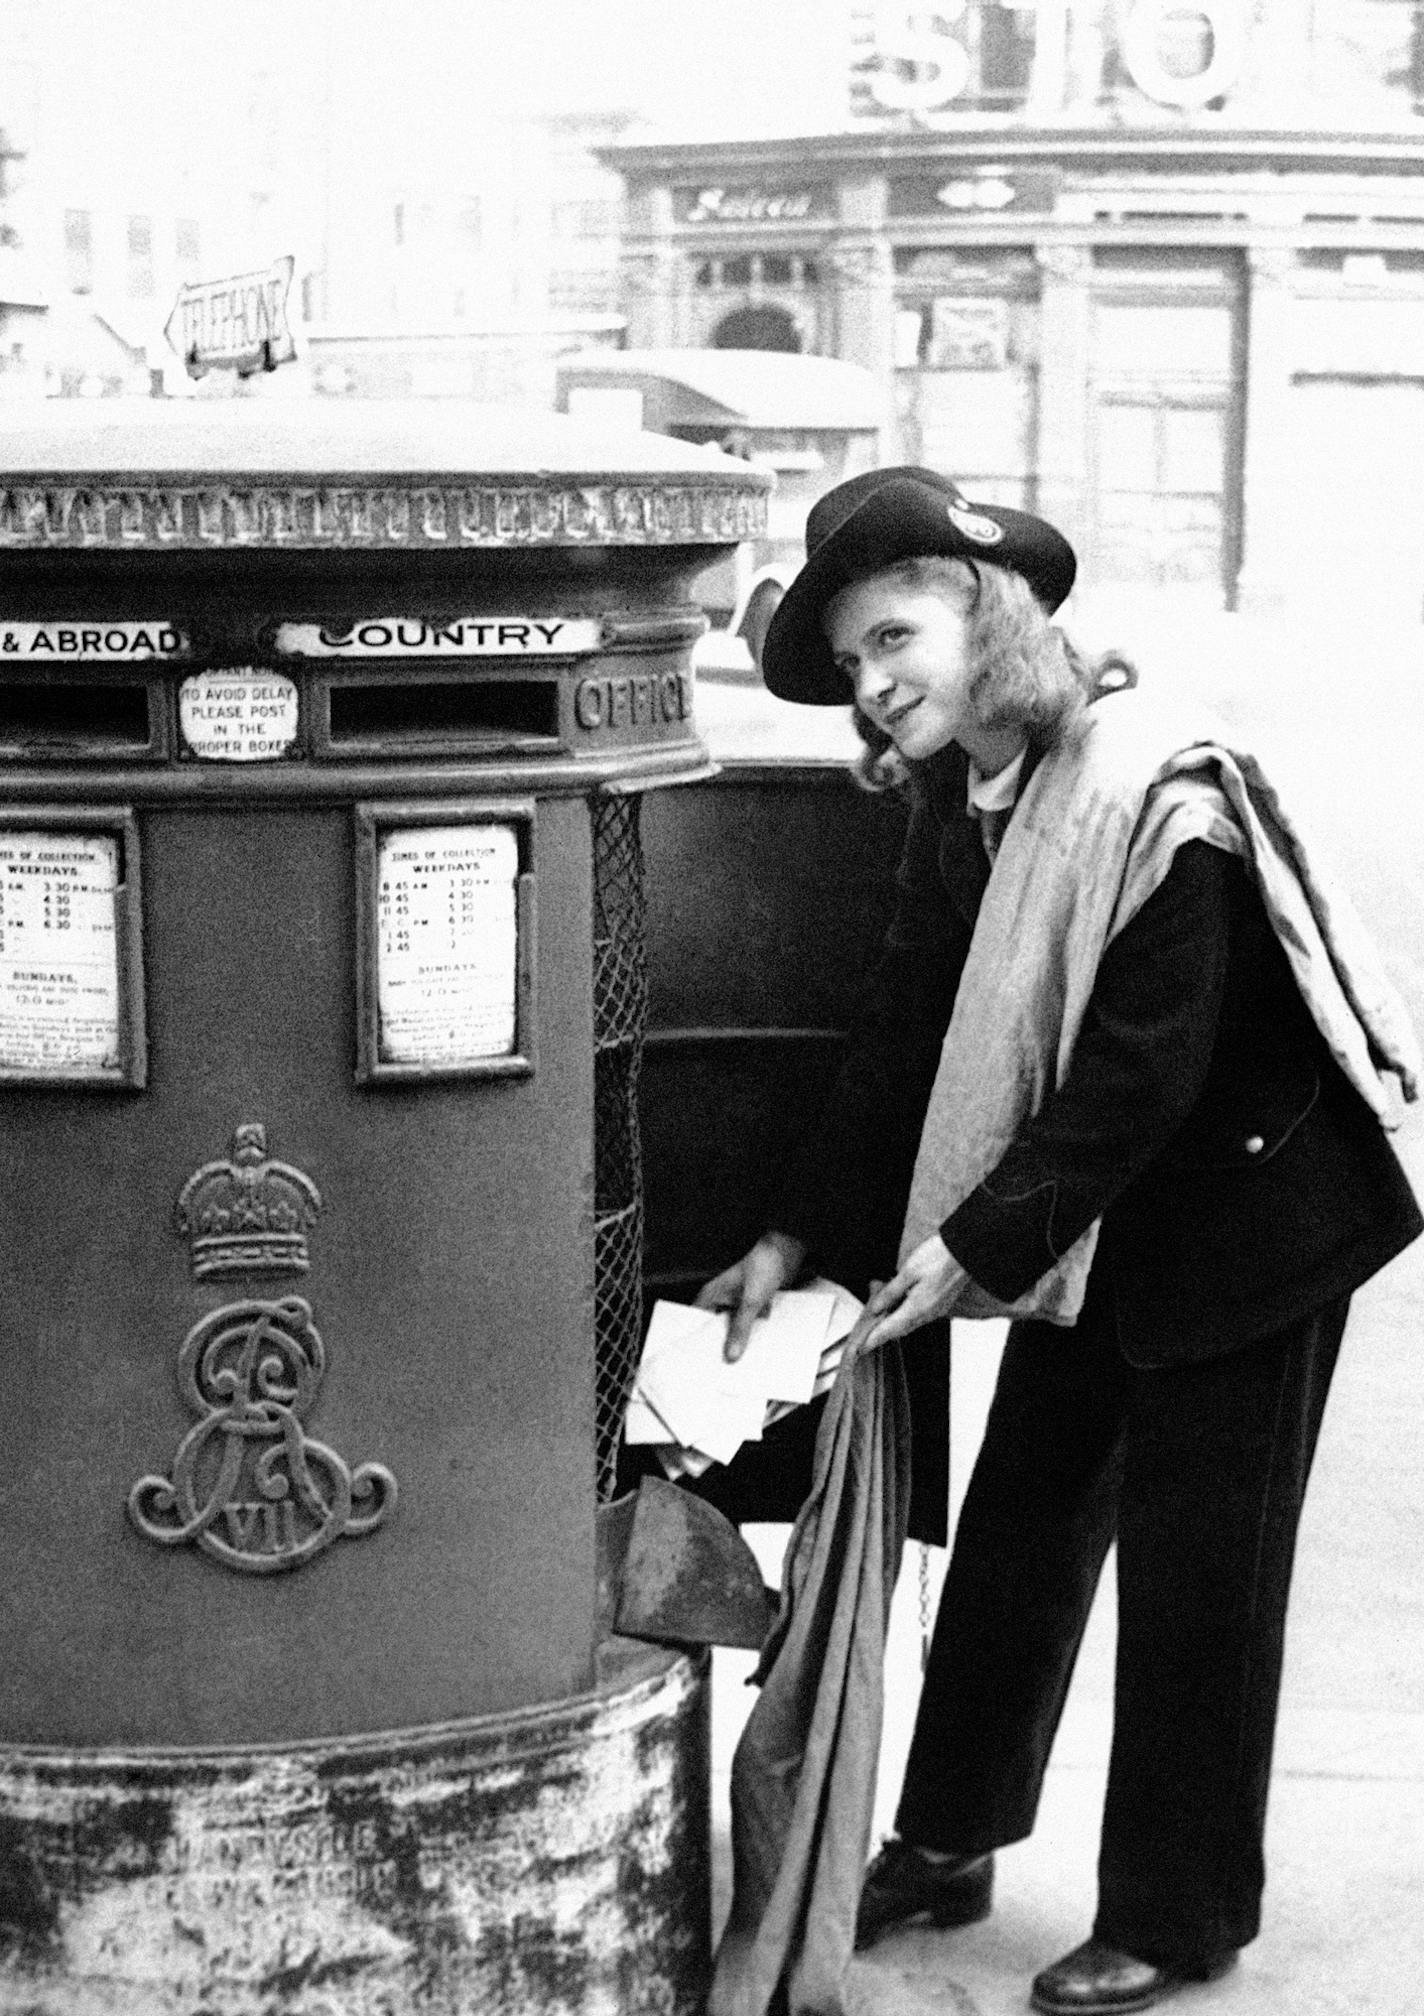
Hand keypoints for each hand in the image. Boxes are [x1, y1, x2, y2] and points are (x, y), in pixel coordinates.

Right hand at [696, 1231, 806, 1361]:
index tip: (702, 1364)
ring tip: (742, 1363)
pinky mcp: (752, 1308)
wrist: (787, 1252)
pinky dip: (753, 1336)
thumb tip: (731, 1354)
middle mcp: (721, 1301)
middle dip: (721, 1348)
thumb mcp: (750, 1301)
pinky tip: (757, 1350)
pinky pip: (749, 1327)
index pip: (697, 1325)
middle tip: (725, 1369)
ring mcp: (736, 1305)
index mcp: (711, 1296)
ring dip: (739, 1343)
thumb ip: (741, 1328)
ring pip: (733, 1331)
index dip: (698, 1344)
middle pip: (716, 1331)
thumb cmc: (763, 1265)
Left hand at [862, 1234, 982, 1349]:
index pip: (890, 1329)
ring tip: (879, 1323)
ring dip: (894, 1326)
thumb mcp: (909, 1271)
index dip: (874, 1339)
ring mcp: (936, 1310)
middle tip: (867, 1337)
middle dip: (883, 1335)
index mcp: (918, 1307)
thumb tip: (877, 1308)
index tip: (862, 1348)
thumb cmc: (938, 1257)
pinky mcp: (941, 1304)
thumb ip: (892, 1291)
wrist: (965, 1252)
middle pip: (900, 1330)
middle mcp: (928, 1313)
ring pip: (910, 1324)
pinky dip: (905, 1317)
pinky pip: (919, 1317)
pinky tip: (899, 1309)